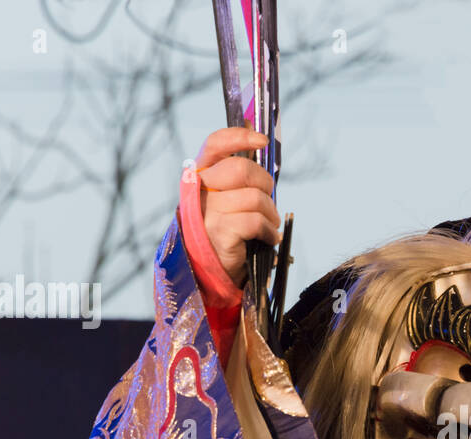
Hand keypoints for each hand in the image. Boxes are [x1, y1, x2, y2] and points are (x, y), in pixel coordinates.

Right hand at [194, 127, 281, 287]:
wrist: (213, 270)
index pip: (216, 144)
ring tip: (268, 225)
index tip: (261, 141)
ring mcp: (207, 211)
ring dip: (271, 213)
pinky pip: (256, 222)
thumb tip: (257, 135)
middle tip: (268, 201)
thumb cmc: (227, 228)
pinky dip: (269, 231)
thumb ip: (240, 171)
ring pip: (255, 198)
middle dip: (265, 184)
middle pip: (242, 169)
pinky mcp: (220, 231)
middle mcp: (199, 190)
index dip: (240, 136)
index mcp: (200, 175)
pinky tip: (267, 238)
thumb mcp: (229, 196)